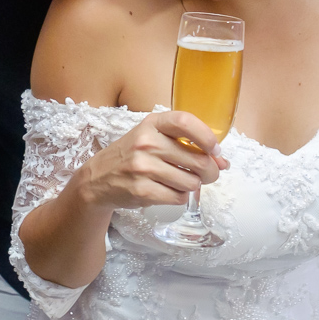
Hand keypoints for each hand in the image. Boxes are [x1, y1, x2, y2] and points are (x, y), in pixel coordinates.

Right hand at [75, 110, 229, 211]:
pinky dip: (180, 197)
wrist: (97, 179)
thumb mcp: (151, 137)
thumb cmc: (131, 155)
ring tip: (183, 182)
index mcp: (151, 124)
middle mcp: (146, 143)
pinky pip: (178, 197)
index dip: (207, 137)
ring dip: (193, 185)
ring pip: (191, 182)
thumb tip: (222, 161)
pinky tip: (170, 191)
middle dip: (211, 171)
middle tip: (209, 174)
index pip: (185, 122)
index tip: (215, 150)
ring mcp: (143, 167)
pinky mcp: (142, 190)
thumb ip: (184, 143)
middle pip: (197, 160)